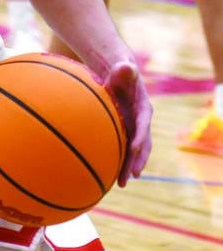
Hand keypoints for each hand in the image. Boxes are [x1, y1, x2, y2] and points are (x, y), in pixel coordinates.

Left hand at [104, 62, 151, 186]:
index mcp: (143, 109)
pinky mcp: (125, 133)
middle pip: (143, 144)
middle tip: (133, 175)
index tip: (134, 148)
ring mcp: (133, 129)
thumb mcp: (122, 70)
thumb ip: (124, 70)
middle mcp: (141, 122)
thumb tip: (126, 65)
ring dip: (128, 167)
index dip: (140, 136)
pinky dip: (118, 162)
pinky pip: (123, 150)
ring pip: (133, 152)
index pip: (143, 124)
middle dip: (138, 160)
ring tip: (121, 184)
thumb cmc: (119, 73)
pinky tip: (107, 176)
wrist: (119, 78)